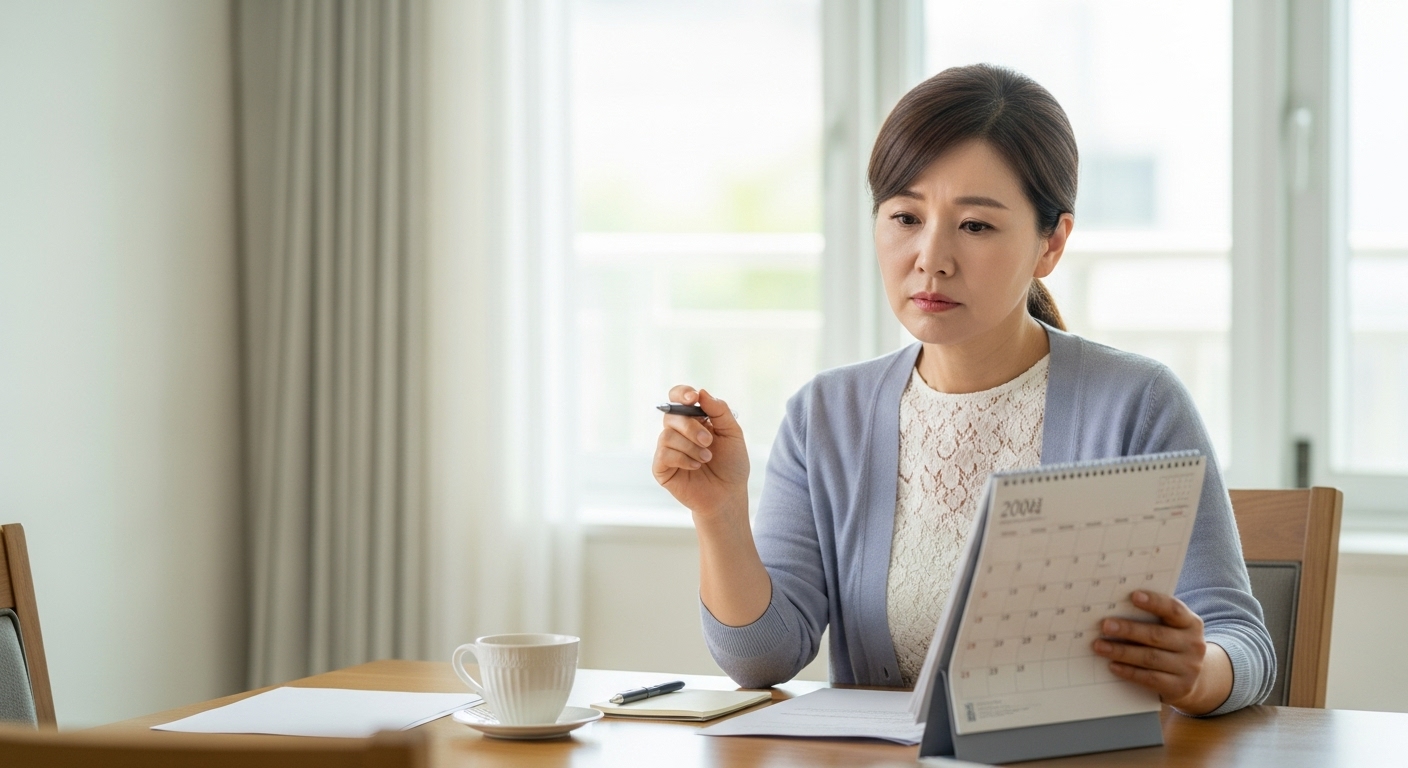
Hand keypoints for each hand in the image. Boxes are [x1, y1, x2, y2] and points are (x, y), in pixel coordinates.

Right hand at [651, 386, 749, 519]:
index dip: (681, 393)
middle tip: (709, 442)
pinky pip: (664, 454)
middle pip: (672, 415)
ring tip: (706, 459)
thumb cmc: (731, 464)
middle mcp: (677, 431)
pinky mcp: (661, 467)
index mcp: (693, 419)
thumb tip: (701, 393)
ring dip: (690, 447)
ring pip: (667, 435)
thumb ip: (719, 410)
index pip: (678, 397)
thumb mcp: (732, 433)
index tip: (693, 397)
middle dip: (692, 428)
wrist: (728, 494)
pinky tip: (695, 467)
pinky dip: (683, 459)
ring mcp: (667, 449)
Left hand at [1092, 590, 1232, 714]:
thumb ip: (1151, 617)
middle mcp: (1193, 645)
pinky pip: (1150, 679)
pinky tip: (1112, 666)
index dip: (1154, 602)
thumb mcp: (1170, 628)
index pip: (1174, 610)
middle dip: (1128, 630)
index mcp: (1191, 623)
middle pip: (1157, 635)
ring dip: (1122, 652)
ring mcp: (1189, 668)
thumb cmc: (1171, 643)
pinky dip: (1129, 672)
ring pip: (1150, 658)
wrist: (1194, 678)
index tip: (1133, 596)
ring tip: (1100, 646)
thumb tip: (1114, 608)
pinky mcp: (1180, 687)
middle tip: (1105, 626)